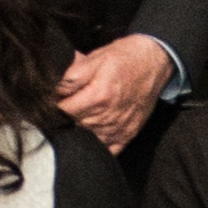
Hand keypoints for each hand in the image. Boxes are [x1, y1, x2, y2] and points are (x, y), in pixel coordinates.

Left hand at [53, 34, 174, 155]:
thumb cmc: (124, 58)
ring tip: (81, 113)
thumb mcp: (96, 57)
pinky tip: (93, 131)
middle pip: (72, 125)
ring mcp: (118, 129)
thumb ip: (72, 75)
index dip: (55, 102)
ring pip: (86, 138)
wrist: (154, 63)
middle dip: (66, 116)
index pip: (63, 109)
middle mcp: (107, 116)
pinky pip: (106, 150)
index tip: (55, 97)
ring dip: (79, 129)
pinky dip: (97, 144)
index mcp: (98, 96)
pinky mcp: (126, 135)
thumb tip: (53, 88)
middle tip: (68, 103)